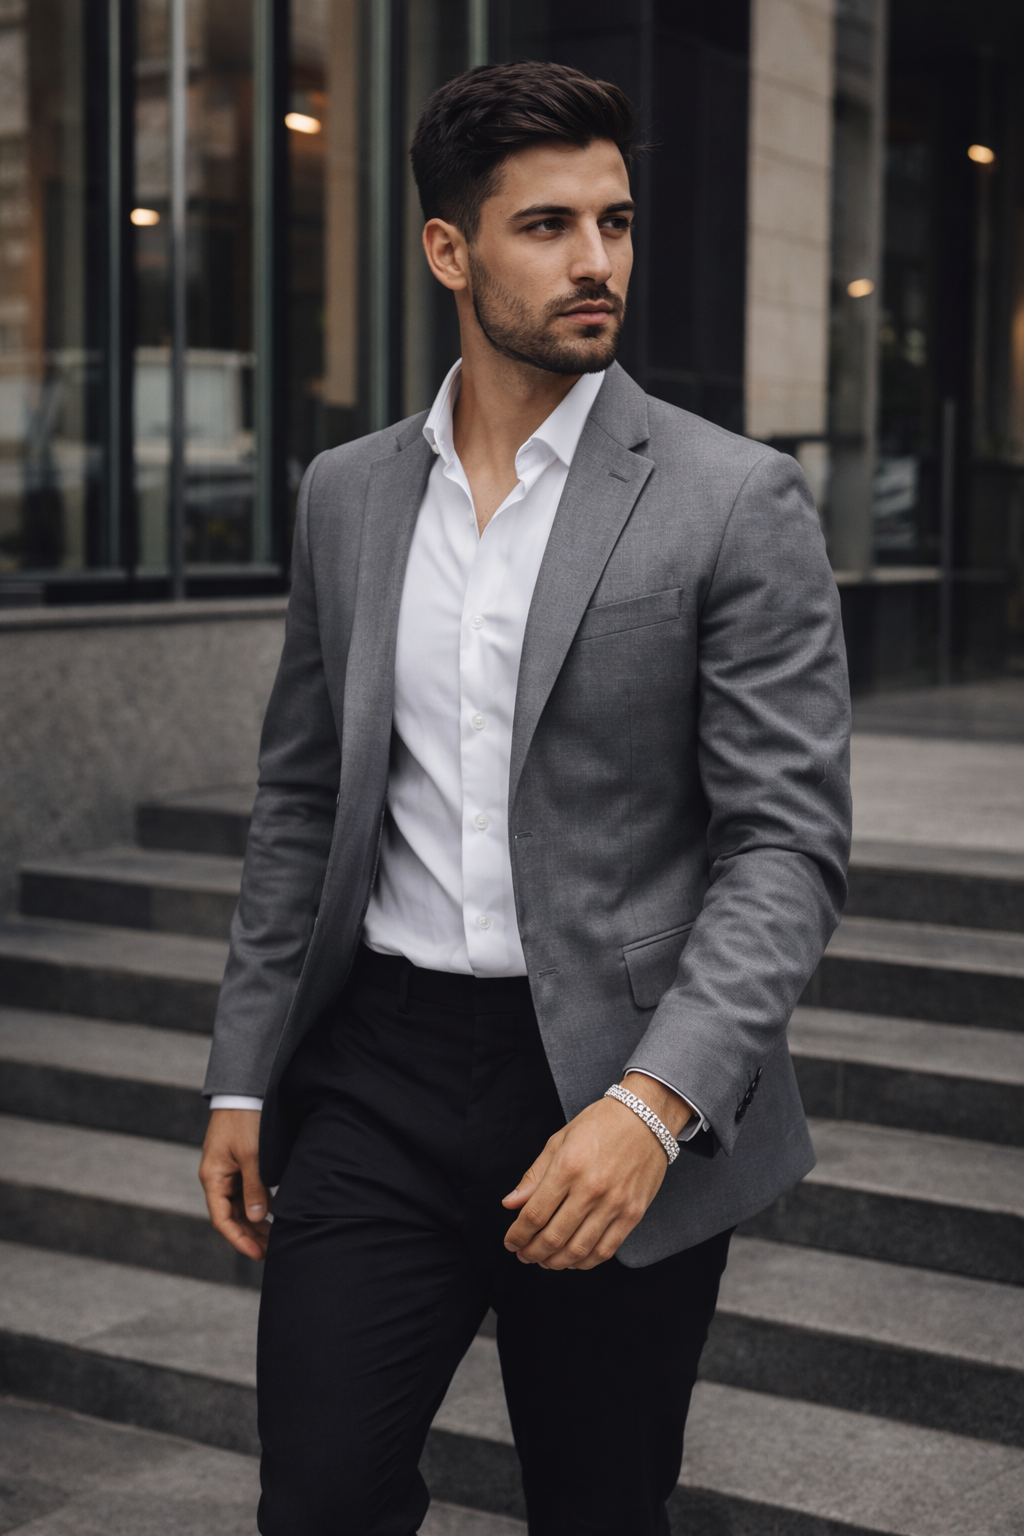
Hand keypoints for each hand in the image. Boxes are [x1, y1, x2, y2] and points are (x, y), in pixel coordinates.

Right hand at [198, 1108, 271, 1259]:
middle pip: (232, 1215)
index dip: (239, 1239)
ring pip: (240, 1205)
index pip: (222, 1219)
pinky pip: (246, 1191)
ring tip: (275, 1237)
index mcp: (213, 1177)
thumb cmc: (244, 1120)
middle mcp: (217, 1177)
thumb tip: (257, 1218)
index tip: (257, 1253)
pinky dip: (258, 1204)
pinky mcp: (239, 1163)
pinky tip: (273, 1214)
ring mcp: (228, 1171)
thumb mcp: (252, 1156)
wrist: (244, 1091)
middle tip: (272, 1250)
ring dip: (255, 1221)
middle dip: (250, 1234)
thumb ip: (254, 1188)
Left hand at [502, 1074, 690, 1270]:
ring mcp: (614, 1204)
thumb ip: (534, 1176)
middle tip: (523, 1255)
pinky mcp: (633, 1213)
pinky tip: (573, 1260)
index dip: (518, 1235)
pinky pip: (606, 1250)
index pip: (535, 1215)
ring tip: (545, 1261)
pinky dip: (585, 1262)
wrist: (646, 1117)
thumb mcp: (560, 1140)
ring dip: (555, 1262)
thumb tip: (511, 1203)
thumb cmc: (600, 1124)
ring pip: (578, 1250)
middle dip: (532, 1253)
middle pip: (553, 1237)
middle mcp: (591, 1189)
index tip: (510, 1242)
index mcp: (568, 1167)